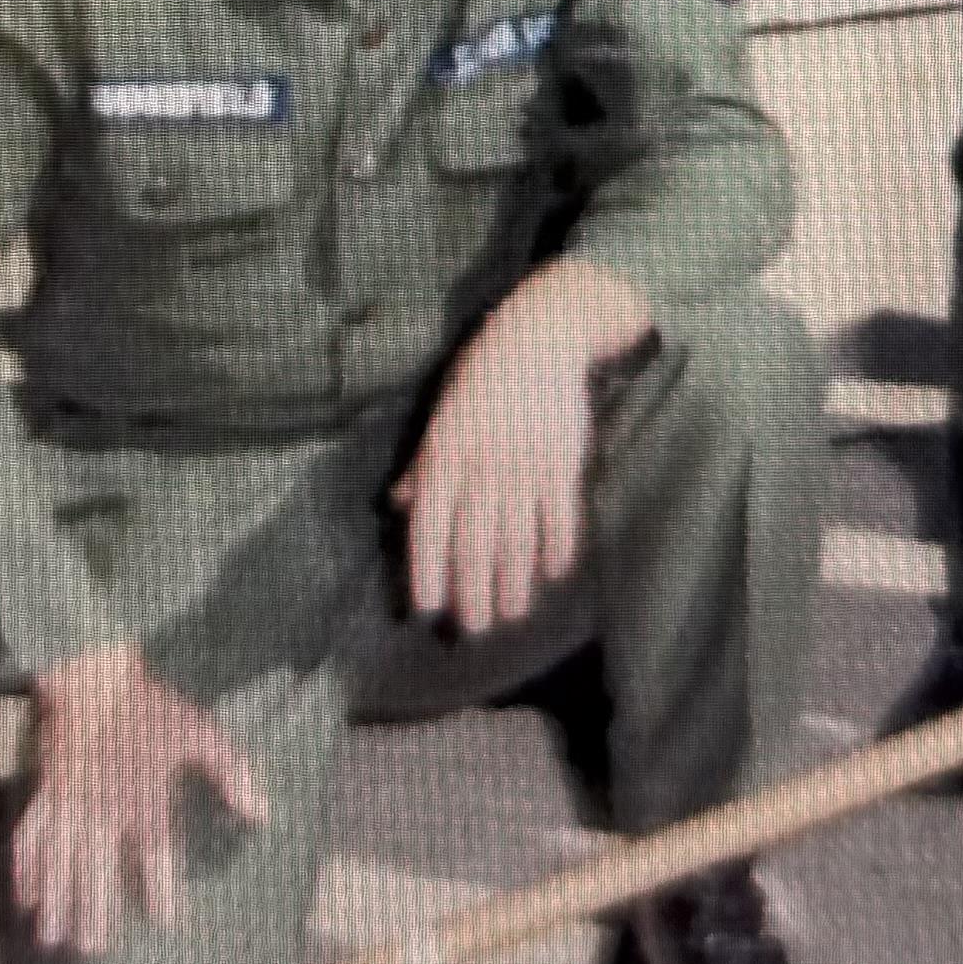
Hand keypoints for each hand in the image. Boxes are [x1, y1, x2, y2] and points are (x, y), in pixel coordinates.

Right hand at [17, 646, 270, 958]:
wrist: (93, 673)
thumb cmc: (150, 705)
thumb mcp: (199, 731)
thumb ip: (231, 771)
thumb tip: (261, 811)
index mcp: (142, 795)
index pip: (154, 852)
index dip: (160, 888)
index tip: (164, 920)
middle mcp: (102, 806)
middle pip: (96, 868)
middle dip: (94, 909)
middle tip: (93, 946)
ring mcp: (68, 801)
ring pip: (59, 861)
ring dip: (56, 900)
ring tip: (53, 937)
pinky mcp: (44, 790)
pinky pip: (29, 835)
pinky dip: (24, 867)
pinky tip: (23, 896)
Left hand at [393, 260, 647, 638]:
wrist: (541, 336)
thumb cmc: (481, 374)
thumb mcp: (441, 413)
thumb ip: (423, 464)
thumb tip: (399, 504)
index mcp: (445, 453)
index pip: (432, 524)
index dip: (429, 568)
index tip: (429, 606)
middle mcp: (483, 466)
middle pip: (476, 541)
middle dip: (473, 589)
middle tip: (475, 627)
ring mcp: (525, 465)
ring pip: (517, 538)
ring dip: (513, 580)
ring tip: (511, 612)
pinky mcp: (563, 461)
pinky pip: (559, 515)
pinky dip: (556, 547)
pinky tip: (552, 572)